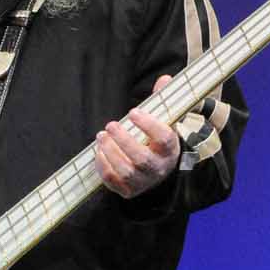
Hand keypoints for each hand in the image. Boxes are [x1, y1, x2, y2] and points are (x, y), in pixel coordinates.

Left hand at [94, 74, 183, 197]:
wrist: (158, 173)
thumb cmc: (157, 142)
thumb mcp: (164, 122)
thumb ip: (162, 101)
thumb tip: (164, 79)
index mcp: (170, 149)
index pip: (164, 139)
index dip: (149, 125)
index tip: (133, 111)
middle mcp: (159, 168)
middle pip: (142, 159)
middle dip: (124, 140)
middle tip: (111, 124)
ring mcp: (143, 182)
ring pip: (126, 171)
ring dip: (110, 152)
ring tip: (101, 135)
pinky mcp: (128, 191)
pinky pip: (113, 181)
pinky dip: (103, 166)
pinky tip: (99, 151)